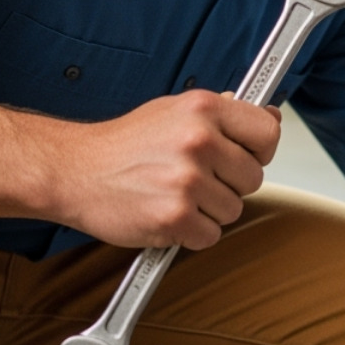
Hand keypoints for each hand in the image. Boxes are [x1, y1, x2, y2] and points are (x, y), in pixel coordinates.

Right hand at [55, 89, 281, 249]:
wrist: (75, 170)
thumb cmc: (124, 144)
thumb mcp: (173, 110)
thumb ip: (221, 115)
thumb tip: (270, 115)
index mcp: (203, 108)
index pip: (268, 132)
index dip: (260, 149)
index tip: (246, 155)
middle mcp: (198, 140)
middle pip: (254, 177)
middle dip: (229, 184)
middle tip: (194, 178)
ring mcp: (187, 180)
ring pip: (233, 210)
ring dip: (209, 210)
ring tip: (174, 193)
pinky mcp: (175, 217)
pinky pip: (210, 235)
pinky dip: (191, 233)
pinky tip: (166, 213)